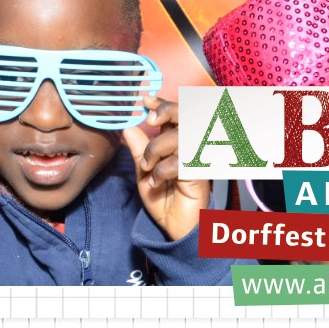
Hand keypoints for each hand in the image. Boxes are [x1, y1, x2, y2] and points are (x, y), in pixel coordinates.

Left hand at [122, 94, 208, 241]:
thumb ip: (138, 150)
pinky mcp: (200, 174)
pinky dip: (163, 169)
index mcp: (176, 142)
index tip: (146, 100)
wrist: (175, 227)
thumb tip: (128, 127)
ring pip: (181, 136)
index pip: (174, 114)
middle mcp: (190, 147)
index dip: (162, 103)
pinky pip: (181, 162)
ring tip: (147, 166)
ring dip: (158, 148)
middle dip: (166, 110)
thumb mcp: (144, 173)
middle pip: (186, 115)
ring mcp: (197, 159)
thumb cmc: (164, 199)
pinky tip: (157, 181)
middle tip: (150, 120)